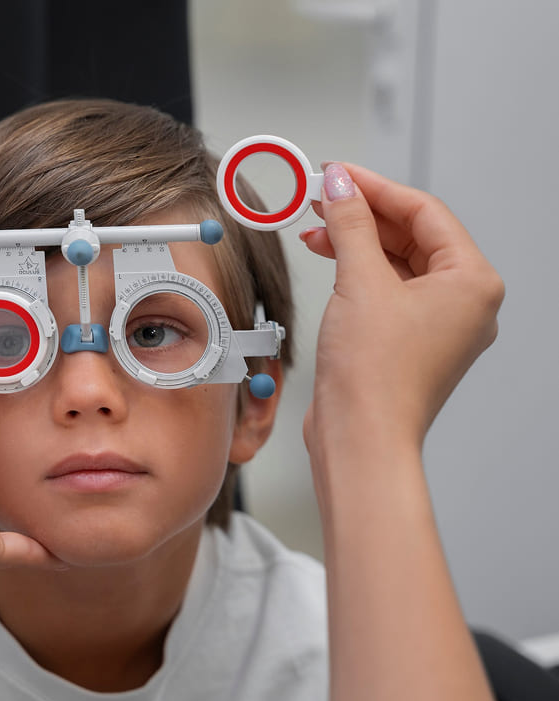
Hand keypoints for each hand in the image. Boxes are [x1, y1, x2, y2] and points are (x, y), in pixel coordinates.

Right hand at [301, 163, 503, 454]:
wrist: (359, 437)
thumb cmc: (374, 376)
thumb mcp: (360, 282)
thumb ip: (351, 224)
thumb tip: (341, 184)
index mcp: (473, 283)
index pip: (424, 213)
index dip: (376, 187)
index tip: (338, 174)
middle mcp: (464, 303)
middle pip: (412, 235)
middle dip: (363, 214)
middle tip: (322, 195)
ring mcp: (437, 324)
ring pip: (397, 263)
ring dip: (356, 242)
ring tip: (317, 227)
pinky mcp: (408, 341)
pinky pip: (387, 290)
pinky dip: (358, 271)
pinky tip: (329, 259)